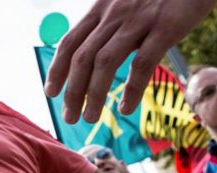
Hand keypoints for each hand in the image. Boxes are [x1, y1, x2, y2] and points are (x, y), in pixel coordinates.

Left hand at [44, 0, 215, 123]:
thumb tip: (98, 54)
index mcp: (101, 8)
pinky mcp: (166, 27)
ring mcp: (139, 20)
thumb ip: (111, 22)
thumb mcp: (127, 0)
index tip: (50, 92)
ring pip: (104, 62)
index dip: (57, 69)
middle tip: (68, 117)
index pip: (69, 42)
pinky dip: (131, 89)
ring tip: (89, 117)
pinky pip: (142, 63)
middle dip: (72, 91)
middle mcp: (114, 14)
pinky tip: (125, 108)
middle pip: (82, 58)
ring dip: (93, 94)